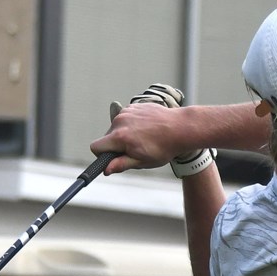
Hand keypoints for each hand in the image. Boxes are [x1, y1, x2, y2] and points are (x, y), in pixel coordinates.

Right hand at [95, 84, 214, 177]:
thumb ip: (121, 164)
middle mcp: (120, 121)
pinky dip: (131, 124)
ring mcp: (127, 112)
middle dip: (116, 145)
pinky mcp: (134, 106)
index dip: (102, 155)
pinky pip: (125, 118)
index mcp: (120, 137)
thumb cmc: (163, 148)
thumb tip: (106, 169)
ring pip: (116, 127)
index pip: (96, 147)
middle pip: (107, 137)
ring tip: (143, 139)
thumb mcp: (142, 161)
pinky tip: (146, 129)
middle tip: (135, 150)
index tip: (113, 159)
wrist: (180, 128)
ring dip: (124, 134)